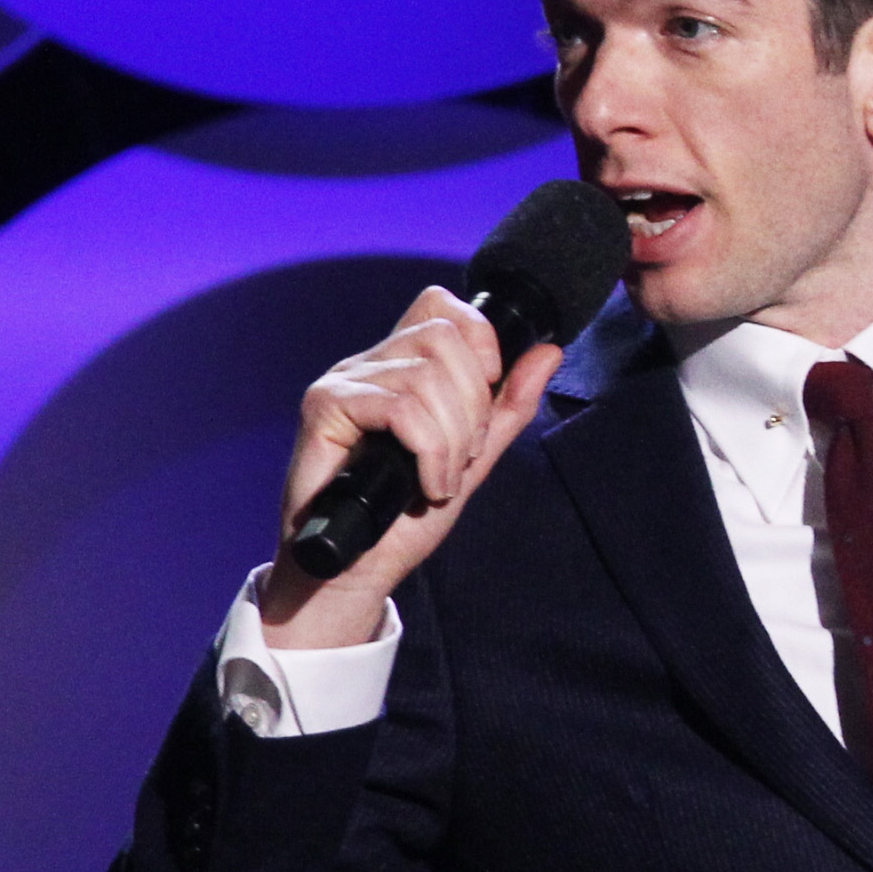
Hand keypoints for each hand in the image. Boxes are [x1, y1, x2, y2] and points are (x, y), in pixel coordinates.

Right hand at [255, 288, 564, 648]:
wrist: (360, 565)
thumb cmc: (407, 514)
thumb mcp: (474, 455)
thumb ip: (508, 405)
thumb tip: (548, 352)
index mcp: (402, 365)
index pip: (442, 306)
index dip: (480, 338)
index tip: (490, 390)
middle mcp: (370, 363)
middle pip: (444, 337)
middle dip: (474, 403)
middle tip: (463, 455)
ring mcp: (344, 381)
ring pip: (425, 377)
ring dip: (452, 439)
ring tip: (441, 479)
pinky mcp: (324, 406)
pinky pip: (398, 407)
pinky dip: (428, 451)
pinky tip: (426, 485)